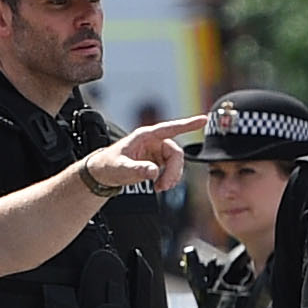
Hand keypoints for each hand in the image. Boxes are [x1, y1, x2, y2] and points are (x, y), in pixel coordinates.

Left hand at [82, 115, 205, 196]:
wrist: (103, 174)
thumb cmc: (109, 166)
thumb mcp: (120, 168)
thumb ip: (136, 169)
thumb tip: (154, 172)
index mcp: (145, 136)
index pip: (170, 128)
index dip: (187, 124)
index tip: (204, 119)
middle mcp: (153, 141)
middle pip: (175, 153)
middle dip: (173, 171)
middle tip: (164, 186)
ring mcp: (157, 151)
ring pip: (176, 162)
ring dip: (172, 176)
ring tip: (160, 188)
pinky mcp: (158, 161)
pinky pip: (171, 169)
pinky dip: (168, 179)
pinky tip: (159, 186)